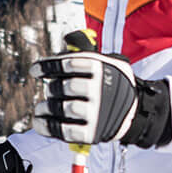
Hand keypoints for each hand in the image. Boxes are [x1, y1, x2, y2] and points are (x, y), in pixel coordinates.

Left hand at [32, 42, 171, 147]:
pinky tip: (39, 122)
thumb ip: (87, 51)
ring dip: (47, 108)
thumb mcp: (108, 61)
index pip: (70, 63)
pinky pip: (67, 131)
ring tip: (41, 108)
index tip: (35, 70)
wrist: (136, 111)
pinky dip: (49, 127)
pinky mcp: (93, 133)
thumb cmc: (112, 83)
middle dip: (52, 88)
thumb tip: (67, 40)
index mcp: (103, 68)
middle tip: (47, 91)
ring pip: (66, 108)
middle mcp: (102, 89)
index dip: (48, 66)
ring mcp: (98, 112)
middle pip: (67, 86)